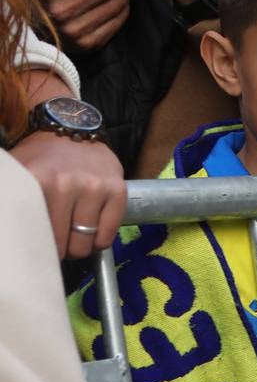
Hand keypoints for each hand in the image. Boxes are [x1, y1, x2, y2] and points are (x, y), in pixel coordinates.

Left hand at [10, 131, 125, 258]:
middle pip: (63, 243)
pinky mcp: (117, 191)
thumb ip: (14, 198)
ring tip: (73, 240)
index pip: (36, 233)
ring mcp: (96, 188)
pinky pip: (107, 235)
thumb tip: (12, 235)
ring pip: (85, 243)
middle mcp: (68, 184)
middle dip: (59, 249)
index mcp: (38, 180)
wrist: (74, 131)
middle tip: (57, 243)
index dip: (36, 247)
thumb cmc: (43, 158)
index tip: (37, 248)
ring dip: (78, 248)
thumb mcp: (21, 172)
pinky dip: (98, 242)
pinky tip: (91, 235)